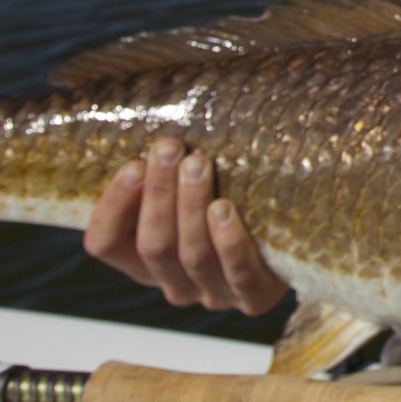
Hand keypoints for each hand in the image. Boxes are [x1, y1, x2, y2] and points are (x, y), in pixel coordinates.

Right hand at [82, 137, 289, 314]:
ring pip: (192, 256)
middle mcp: (173, 282)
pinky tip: (225, 209)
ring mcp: (212, 294)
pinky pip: (237, 273)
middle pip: (152, 246)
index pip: (105, 244)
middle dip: (158, 193)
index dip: (112, 207)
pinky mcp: (253, 298)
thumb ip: (163, 163)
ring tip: (198, 164)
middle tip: (168, 149)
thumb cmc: (230, 192)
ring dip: (191, 206)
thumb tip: (152, 103)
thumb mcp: (187, 181)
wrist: (295, 235)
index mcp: (143, 259)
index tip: (132, 164)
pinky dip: (228, 241)